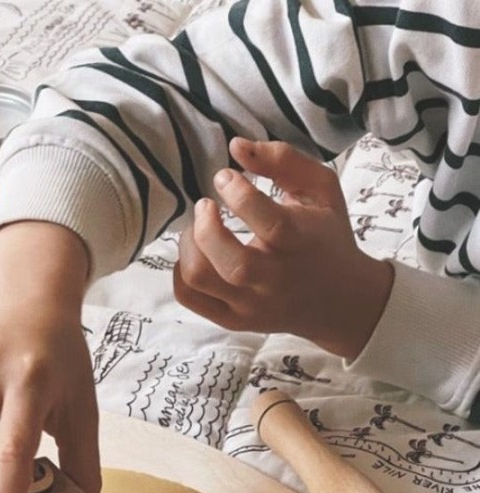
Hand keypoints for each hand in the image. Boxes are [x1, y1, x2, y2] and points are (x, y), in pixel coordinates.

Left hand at [173, 137, 393, 358]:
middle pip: (226, 256)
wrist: (339, 300)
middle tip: (206, 206)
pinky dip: (180, 273)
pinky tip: (195, 255)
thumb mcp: (320, 191)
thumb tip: (236, 146)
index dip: (236, 192)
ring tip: (198, 230)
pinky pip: (191, 299)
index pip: (263, 218)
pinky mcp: (234, 320)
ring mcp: (250, 304)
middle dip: (205, 224)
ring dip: (188, 246)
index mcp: (299, 241)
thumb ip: (283, 161)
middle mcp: (273, 278)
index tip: (224, 177)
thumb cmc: (325, 236)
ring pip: (200, 278)